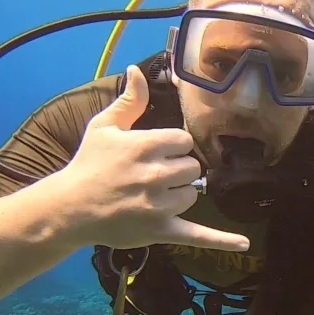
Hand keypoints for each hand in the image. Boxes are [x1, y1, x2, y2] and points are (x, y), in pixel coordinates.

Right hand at [59, 65, 249, 251]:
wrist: (70, 208)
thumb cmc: (88, 165)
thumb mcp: (104, 127)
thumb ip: (129, 100)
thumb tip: (138, 70)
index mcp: (145, 146)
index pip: (184, 141)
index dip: (172, 147)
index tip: (155, 153)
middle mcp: (155, 174)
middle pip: (192, 167)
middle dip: (176, 170)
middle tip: (150, 177)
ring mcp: (159, 204)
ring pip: (192, 193)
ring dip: (179, 194)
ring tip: (151, 196)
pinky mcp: (161, 230)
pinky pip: (198, 235)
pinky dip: (222, 241)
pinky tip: (243, 244)